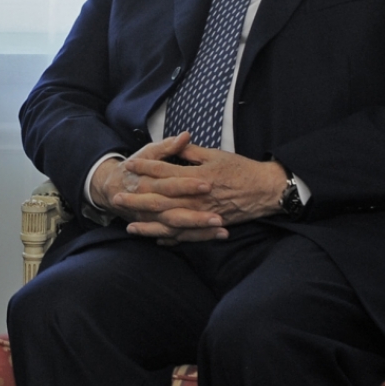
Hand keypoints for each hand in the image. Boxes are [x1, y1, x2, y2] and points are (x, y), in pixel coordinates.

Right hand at [90, 133, 226, 243]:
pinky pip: (179, 236)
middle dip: (196, 216)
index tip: (208, 184)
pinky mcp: (159, 228)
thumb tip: (185, 135)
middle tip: (218, 216)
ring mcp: (153, 219)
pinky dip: (197, 237)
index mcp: (147, 182)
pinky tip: (218, 235)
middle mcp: (149, 203)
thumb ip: (167, 146)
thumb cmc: (135, 169)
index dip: (186, 185)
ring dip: (199, 230)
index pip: (168, 184)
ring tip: (221, 227)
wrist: (111, 190)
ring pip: (177, 227)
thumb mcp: (147, 153)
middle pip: (173, 211)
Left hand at [93, 133, 288, 244]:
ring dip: (149, 224)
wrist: (267, 190)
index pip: (164, 171)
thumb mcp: (216, 155)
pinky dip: (172, 238)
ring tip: (130, 227)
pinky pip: (188, 236)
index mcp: (196, 176)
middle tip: (117, 198)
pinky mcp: (211, 225)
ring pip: (171, 222)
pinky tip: (157, 239)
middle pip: (161, 199)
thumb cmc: (242, 169)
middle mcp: (197, 197)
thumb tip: (174, 145)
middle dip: (137, 199)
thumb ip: (191, 153)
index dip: (145, 167)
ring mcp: (203, 214)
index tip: (128, 165)